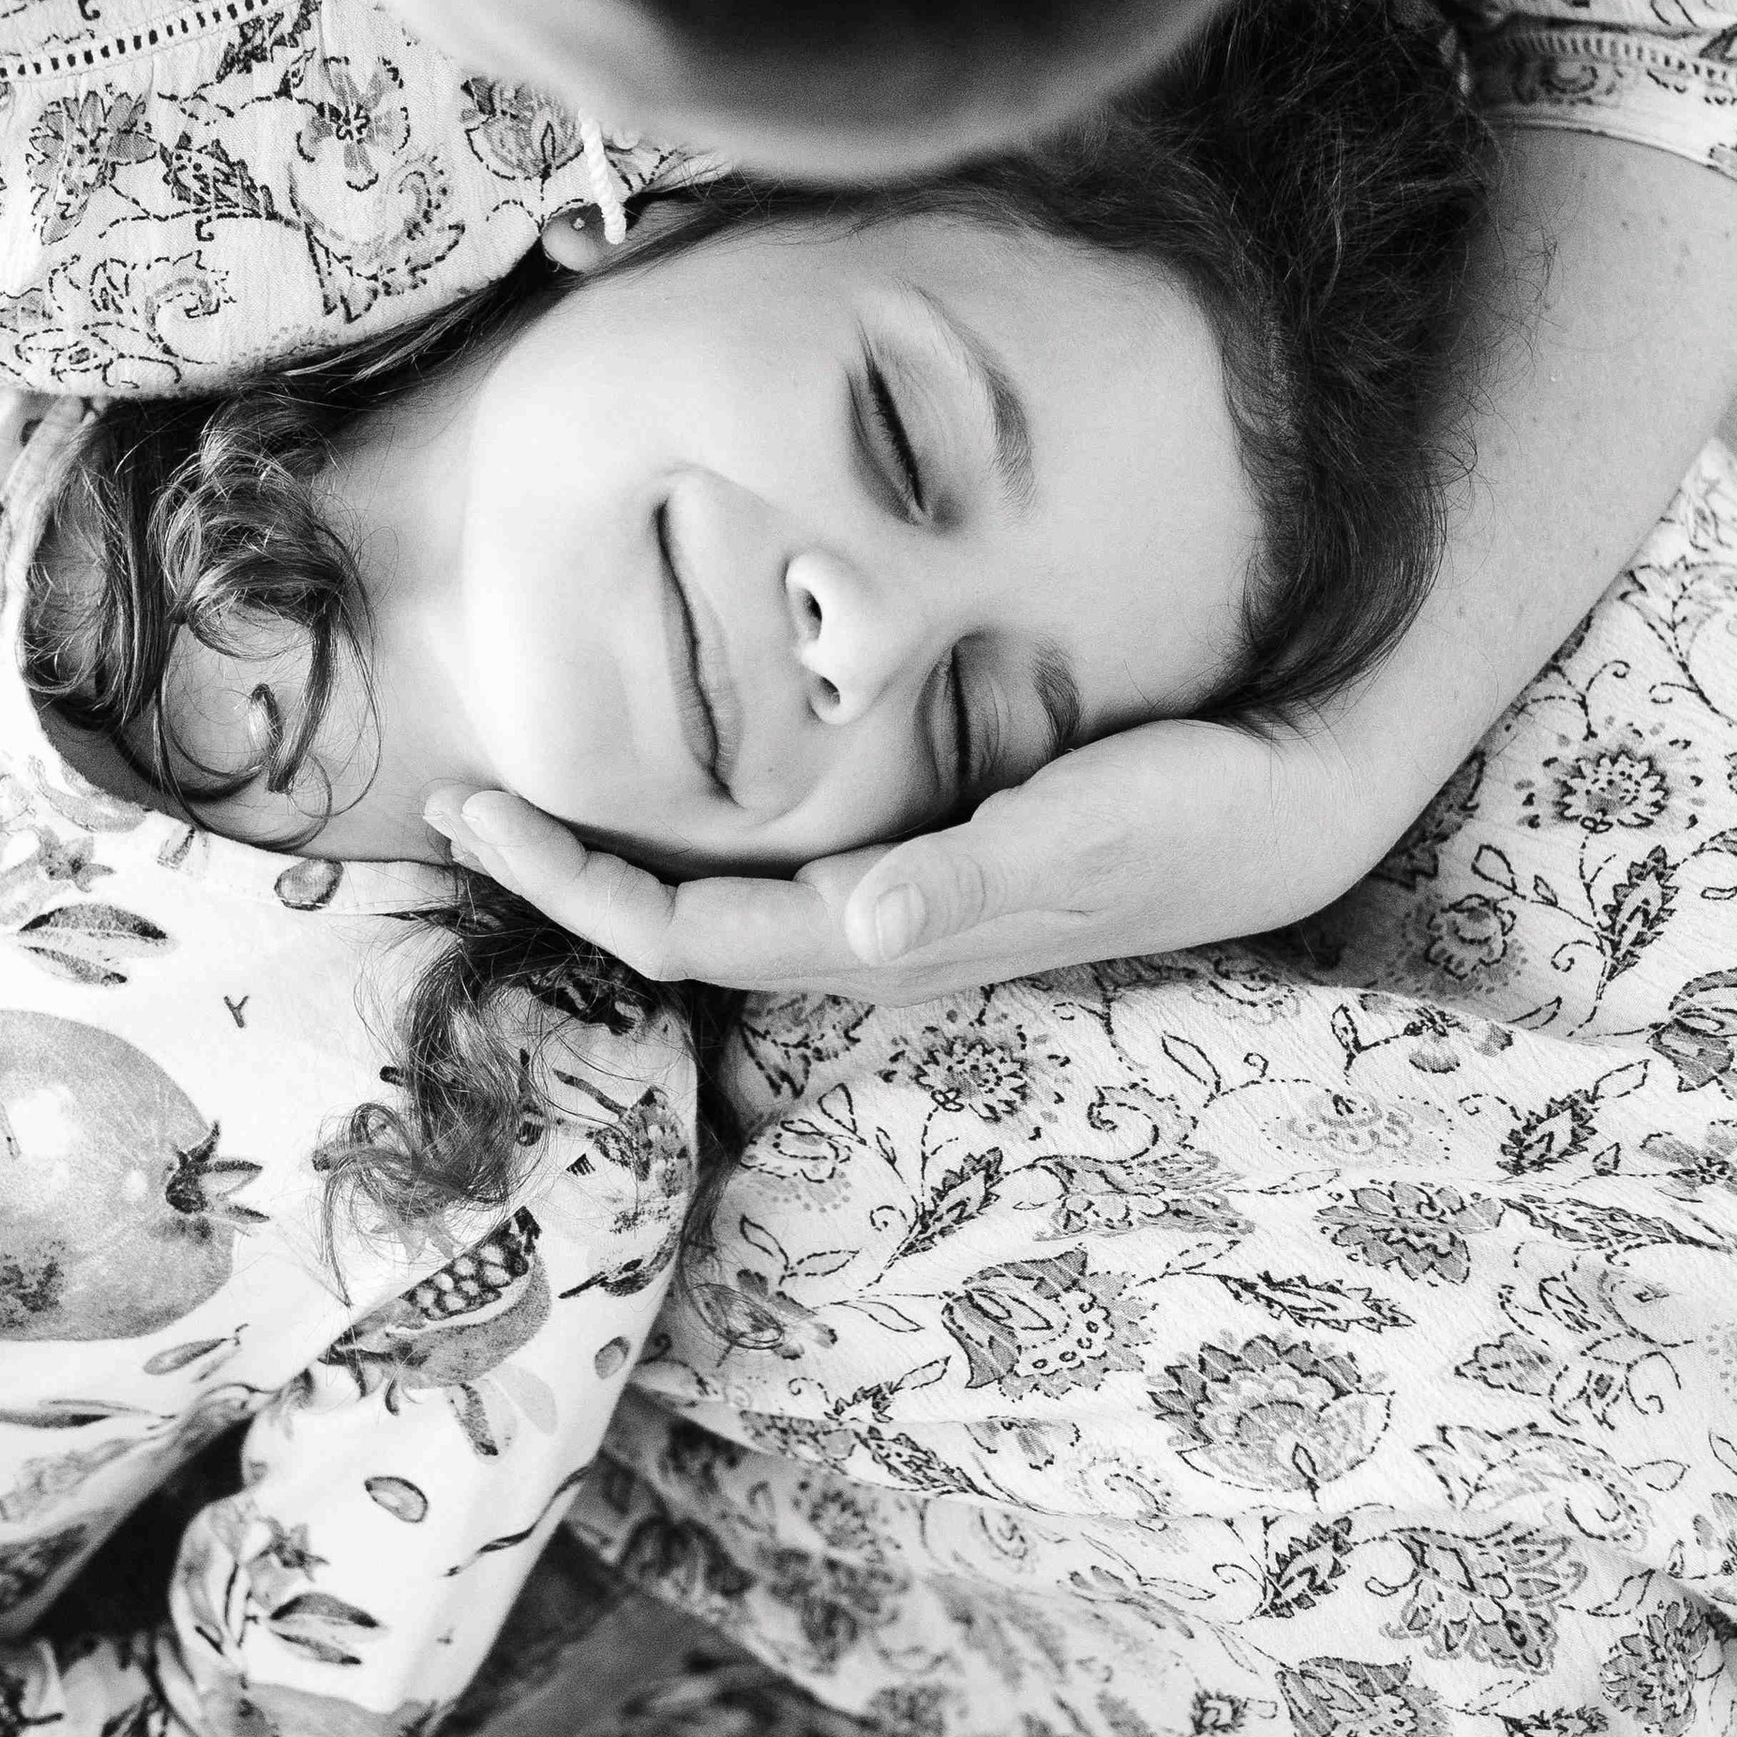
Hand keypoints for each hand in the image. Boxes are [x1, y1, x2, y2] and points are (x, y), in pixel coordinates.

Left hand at [429, 713, 1384, 1002]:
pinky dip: (696, 843)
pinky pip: (773, 879)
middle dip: (559, 873)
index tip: (478, 810)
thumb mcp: (1082, 831)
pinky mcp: (926, 877)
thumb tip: (859, 921)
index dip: (571, 882)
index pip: (686, 930)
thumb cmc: (1183, 812)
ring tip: (530, 798)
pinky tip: (679, 794)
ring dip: (617, 861)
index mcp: (883, 935)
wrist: (1283, 817)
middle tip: (453, 796)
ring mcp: (897, 916)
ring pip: (719, 908)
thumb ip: (967, 879)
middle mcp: (873, 941)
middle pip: (676, 930)